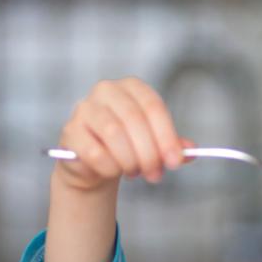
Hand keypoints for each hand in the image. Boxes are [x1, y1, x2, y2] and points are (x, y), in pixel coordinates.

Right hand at [53, 77, 191, 191]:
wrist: (93, 162)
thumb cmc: (129, 146)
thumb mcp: (154, 143)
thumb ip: (173, 145)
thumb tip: (191, 152)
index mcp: (131, 87)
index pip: (153, 106)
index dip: (166, 136)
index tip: (175, 161)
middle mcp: (106, 91)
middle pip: (135, 119)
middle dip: (150, 152)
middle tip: (156, 175)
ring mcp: (84, 109)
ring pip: (114, 134)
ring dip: (131, 160)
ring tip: (136, 172)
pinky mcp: (71, 131)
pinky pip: (95, 152)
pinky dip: (111, 167)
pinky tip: (114, 171)